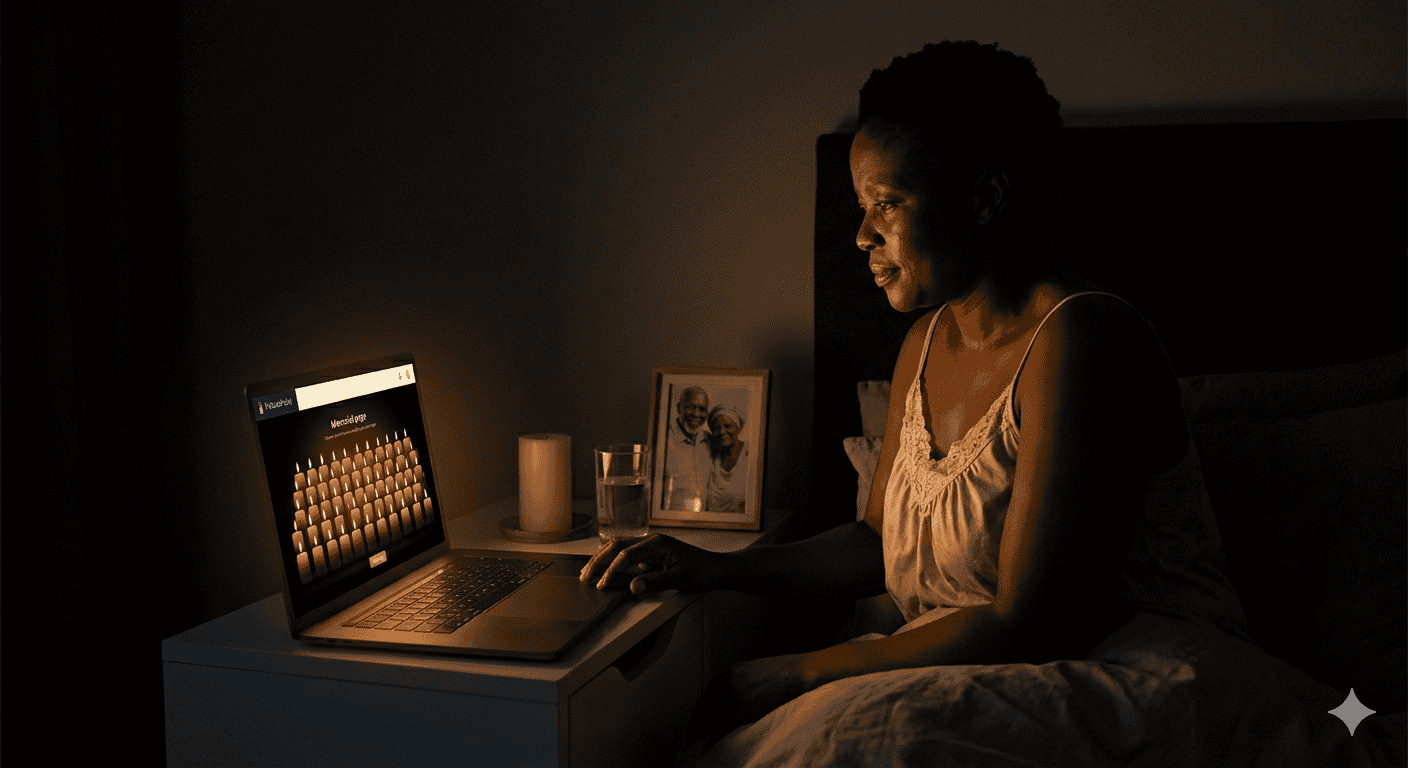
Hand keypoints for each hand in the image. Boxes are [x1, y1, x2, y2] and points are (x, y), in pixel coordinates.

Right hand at [578, 533, 722, 594]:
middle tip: (584, 576)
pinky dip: (614, 565)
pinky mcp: (652, 556)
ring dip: (603, 561)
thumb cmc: (704, 572)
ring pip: (620, 550)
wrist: (719, 569)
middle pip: (617, 546)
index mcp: (657, 543)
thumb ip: (656, 582)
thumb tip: (633, 587)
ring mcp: (651, 548)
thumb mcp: (680, 579)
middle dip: (599, 561)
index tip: (602, 585)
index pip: (626, 554)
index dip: (612, 570)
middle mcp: (651, 542)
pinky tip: (606, 574)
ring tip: (588, 572)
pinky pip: (628, 558)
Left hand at [682, 653, 810, 751]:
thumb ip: (742, 681)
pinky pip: (723, 727)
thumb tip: (734, 696)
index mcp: (733, 672)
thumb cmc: (784, 672)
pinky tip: (706, 747)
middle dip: (694, 722)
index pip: (708, 692)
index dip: (700, 707)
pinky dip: (712, 739)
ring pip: (710, 718)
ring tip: (690, 743)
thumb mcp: (757, 670)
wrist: (800, 673)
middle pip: (706, 706)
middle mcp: (731, 683)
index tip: (695, 717)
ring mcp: (738, 697)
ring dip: (698, 732)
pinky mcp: (746, 710)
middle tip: (687, 734)